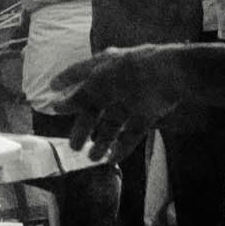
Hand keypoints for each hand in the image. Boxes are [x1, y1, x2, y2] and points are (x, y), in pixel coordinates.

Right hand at [56, 46, 180, 161]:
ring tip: (92, 157)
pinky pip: (132, 131)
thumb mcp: (99, 83)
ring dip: (102, 139)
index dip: (65, 80)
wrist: (173, 76)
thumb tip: (56, 106)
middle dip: (84, 126)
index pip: (79, 72)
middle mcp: (116, 82)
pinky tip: (112, 159)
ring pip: (113, 121)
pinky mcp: (148, 112)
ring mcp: (133, 97)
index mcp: (104, 66)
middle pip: (95, 105)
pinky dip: (123, 145)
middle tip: (73, 145)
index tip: (51, 89)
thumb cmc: (131, 72)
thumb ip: (78, 96)